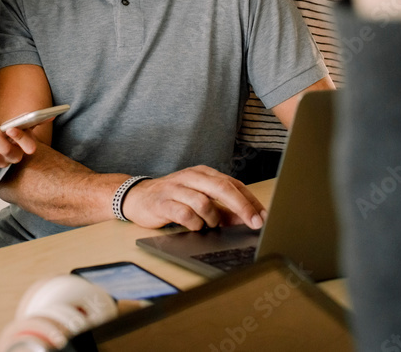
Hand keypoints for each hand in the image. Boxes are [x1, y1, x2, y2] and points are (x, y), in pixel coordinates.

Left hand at [0, 117, 37, 168]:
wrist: (1, 148)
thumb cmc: (12, 136)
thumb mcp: (25, 129)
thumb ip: (35, 121)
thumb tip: (50, 115)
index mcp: (23, 149)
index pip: (28, 147)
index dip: (20, 138)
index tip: (10, 128)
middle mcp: (10, 159)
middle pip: (3, 150)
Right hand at [119, 166, 266, 230]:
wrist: (137, 197)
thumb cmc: (173, 198)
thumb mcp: (200, 200)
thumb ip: (223, 209)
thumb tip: (247, 218)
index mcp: (203, 173)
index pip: (233, 183)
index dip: (250, 200)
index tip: (263, 216)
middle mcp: (191, 177)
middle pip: (222, 188)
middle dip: (242, 207)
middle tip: (254, 223)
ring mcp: (176, 188)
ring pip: (204, 202)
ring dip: (212, 218)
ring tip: (209, 224)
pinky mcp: (163, 202)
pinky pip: (185, 214)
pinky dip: (195, 223)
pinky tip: (194, 225)